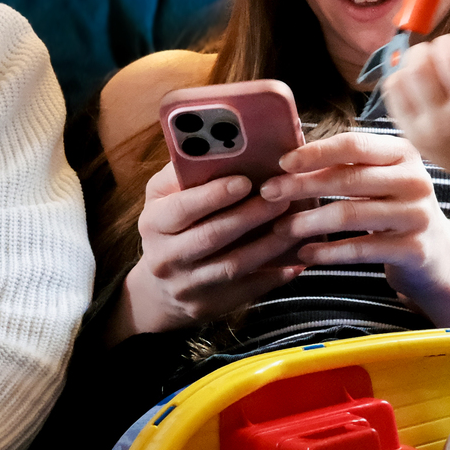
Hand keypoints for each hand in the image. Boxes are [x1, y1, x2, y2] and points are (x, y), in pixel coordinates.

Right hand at [108, 161, 307, 343]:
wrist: (158, 291)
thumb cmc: (170, 228)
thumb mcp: (164, 199)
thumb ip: (186, 174)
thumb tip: (222, 144)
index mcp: (154, 222)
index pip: (183, 209)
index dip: (214, 195)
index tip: (245, 181)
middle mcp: (166, 256)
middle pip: (212, 236)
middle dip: (250, 216)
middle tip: (281, 197)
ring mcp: (187, 285)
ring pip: (233, 265)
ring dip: (268, 245)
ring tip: (295, 225)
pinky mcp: (209, 305)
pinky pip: (246, 290)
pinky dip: (273, 276)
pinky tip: (295, 260)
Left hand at [260, 130, 449, 331]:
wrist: (439, 256)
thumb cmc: (396, 210)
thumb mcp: (382, 178)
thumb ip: (348, 164)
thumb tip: (288, 158)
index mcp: (404, 153)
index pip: (353, 144)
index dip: (315, 152)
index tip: (282, 162)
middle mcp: (415, 180)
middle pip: (347, 178)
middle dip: (301, 185)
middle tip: (268, 193)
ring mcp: (417, 215)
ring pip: (350, 214)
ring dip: (309, 221)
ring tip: (282, 228)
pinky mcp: (414, 249)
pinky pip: (360, 249)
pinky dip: (328, 251)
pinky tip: (306, 253)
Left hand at [383, 8, 449, 171]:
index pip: (449, 54)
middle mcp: (442, 116)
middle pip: (417, 64)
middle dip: (426, 51)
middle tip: (438, 59)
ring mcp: (422, 128)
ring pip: (397, 80)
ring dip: (409, 67)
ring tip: (426, 73)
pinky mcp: (409, 135)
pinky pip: (390, 99)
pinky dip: (399, 84)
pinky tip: (415, 85)